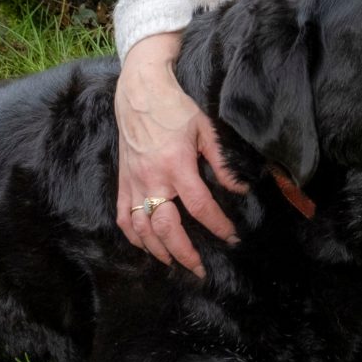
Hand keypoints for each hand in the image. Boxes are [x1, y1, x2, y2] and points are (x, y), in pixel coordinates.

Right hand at [114, 31, 246, 276]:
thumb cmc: (175, 108)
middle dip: (185, 253)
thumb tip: (239, 188)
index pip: (199, 206)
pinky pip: (123, 218)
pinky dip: (134, 237)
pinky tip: (146, 246)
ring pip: (142, 229)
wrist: (139, 93)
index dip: (217, 225)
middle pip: (166, 228)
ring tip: (176, 262)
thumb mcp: (205, 129)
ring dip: (158, 250)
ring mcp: (134, 183)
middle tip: (200, 268)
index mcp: (176, 165)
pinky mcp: (122, 183)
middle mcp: (153, 179)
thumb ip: (221, 161)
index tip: (231, 237)